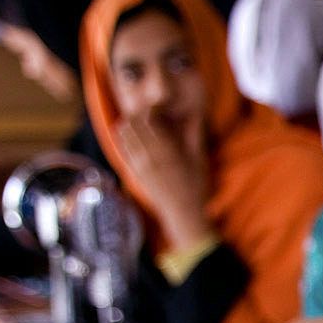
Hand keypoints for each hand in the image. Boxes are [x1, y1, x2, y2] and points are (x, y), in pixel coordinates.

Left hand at [117, 108, 212, 250]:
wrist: (183, 212)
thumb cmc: (196, 186)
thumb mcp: (199, 160)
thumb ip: (195, 136)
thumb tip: (194, 115)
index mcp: (166, 149)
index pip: (147, 119)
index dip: (150, 109)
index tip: (158, 109)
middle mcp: (148, 155)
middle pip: (131, 124)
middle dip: (138, 115)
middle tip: (147, 115)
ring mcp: (139, 164)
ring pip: (123, 135)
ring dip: (129, 126)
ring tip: (140, 125)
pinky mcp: (134, 172)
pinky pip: (123, 149)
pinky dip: (126, 140)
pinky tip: (133, 138)